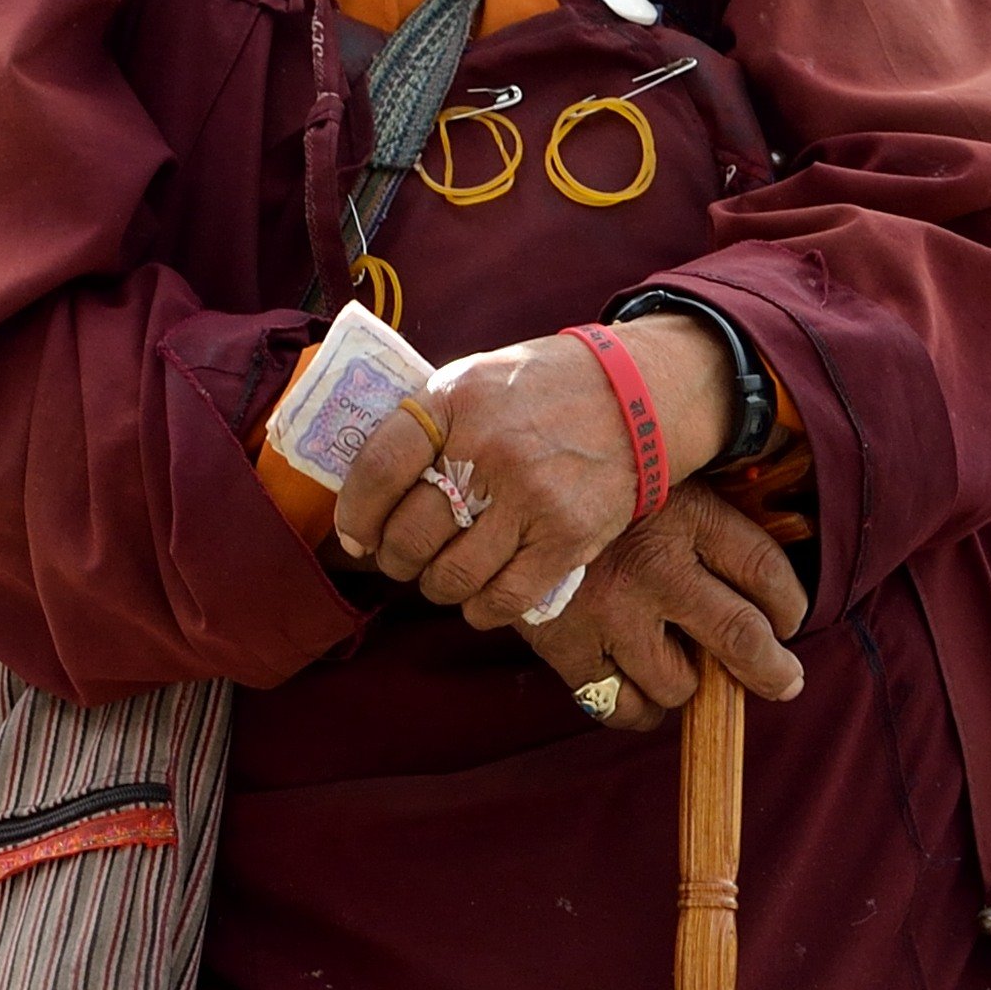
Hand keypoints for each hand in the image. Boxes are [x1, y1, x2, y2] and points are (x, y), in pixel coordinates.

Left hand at [331, 313, 734, 627]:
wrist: (635, 397)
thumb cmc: (542, 391)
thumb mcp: (475, 380)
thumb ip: (427, 425)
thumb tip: (367, 494)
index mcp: (454, 400)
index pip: (378, 470)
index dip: (355, 514)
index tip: (356, 535)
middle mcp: (488, 449)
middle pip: (410, 534)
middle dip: (395, 559)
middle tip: (401, 559)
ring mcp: (530, 498)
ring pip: (452, 576)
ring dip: (436, 586)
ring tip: (441, 575)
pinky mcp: (567, 538)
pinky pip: (504, 598)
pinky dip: (480, 609)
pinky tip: (479, 598)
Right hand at [523, 485, 808, 735]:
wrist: (491, 491)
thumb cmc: (586, 488)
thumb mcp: (655, 477)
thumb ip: (705, 515)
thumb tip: (762, 576)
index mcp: (685, 513)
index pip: (764, 570)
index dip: (790, 605)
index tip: (788, 620)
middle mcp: (655, 566)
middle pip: (741, 637)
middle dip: (771, 668)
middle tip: (783, 679)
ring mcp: (610, 612)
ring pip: (680, 684)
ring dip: (687, 683)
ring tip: (678, 665)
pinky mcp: (566, 645)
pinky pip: (620, 706)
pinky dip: (637, 708)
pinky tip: (640, 690)